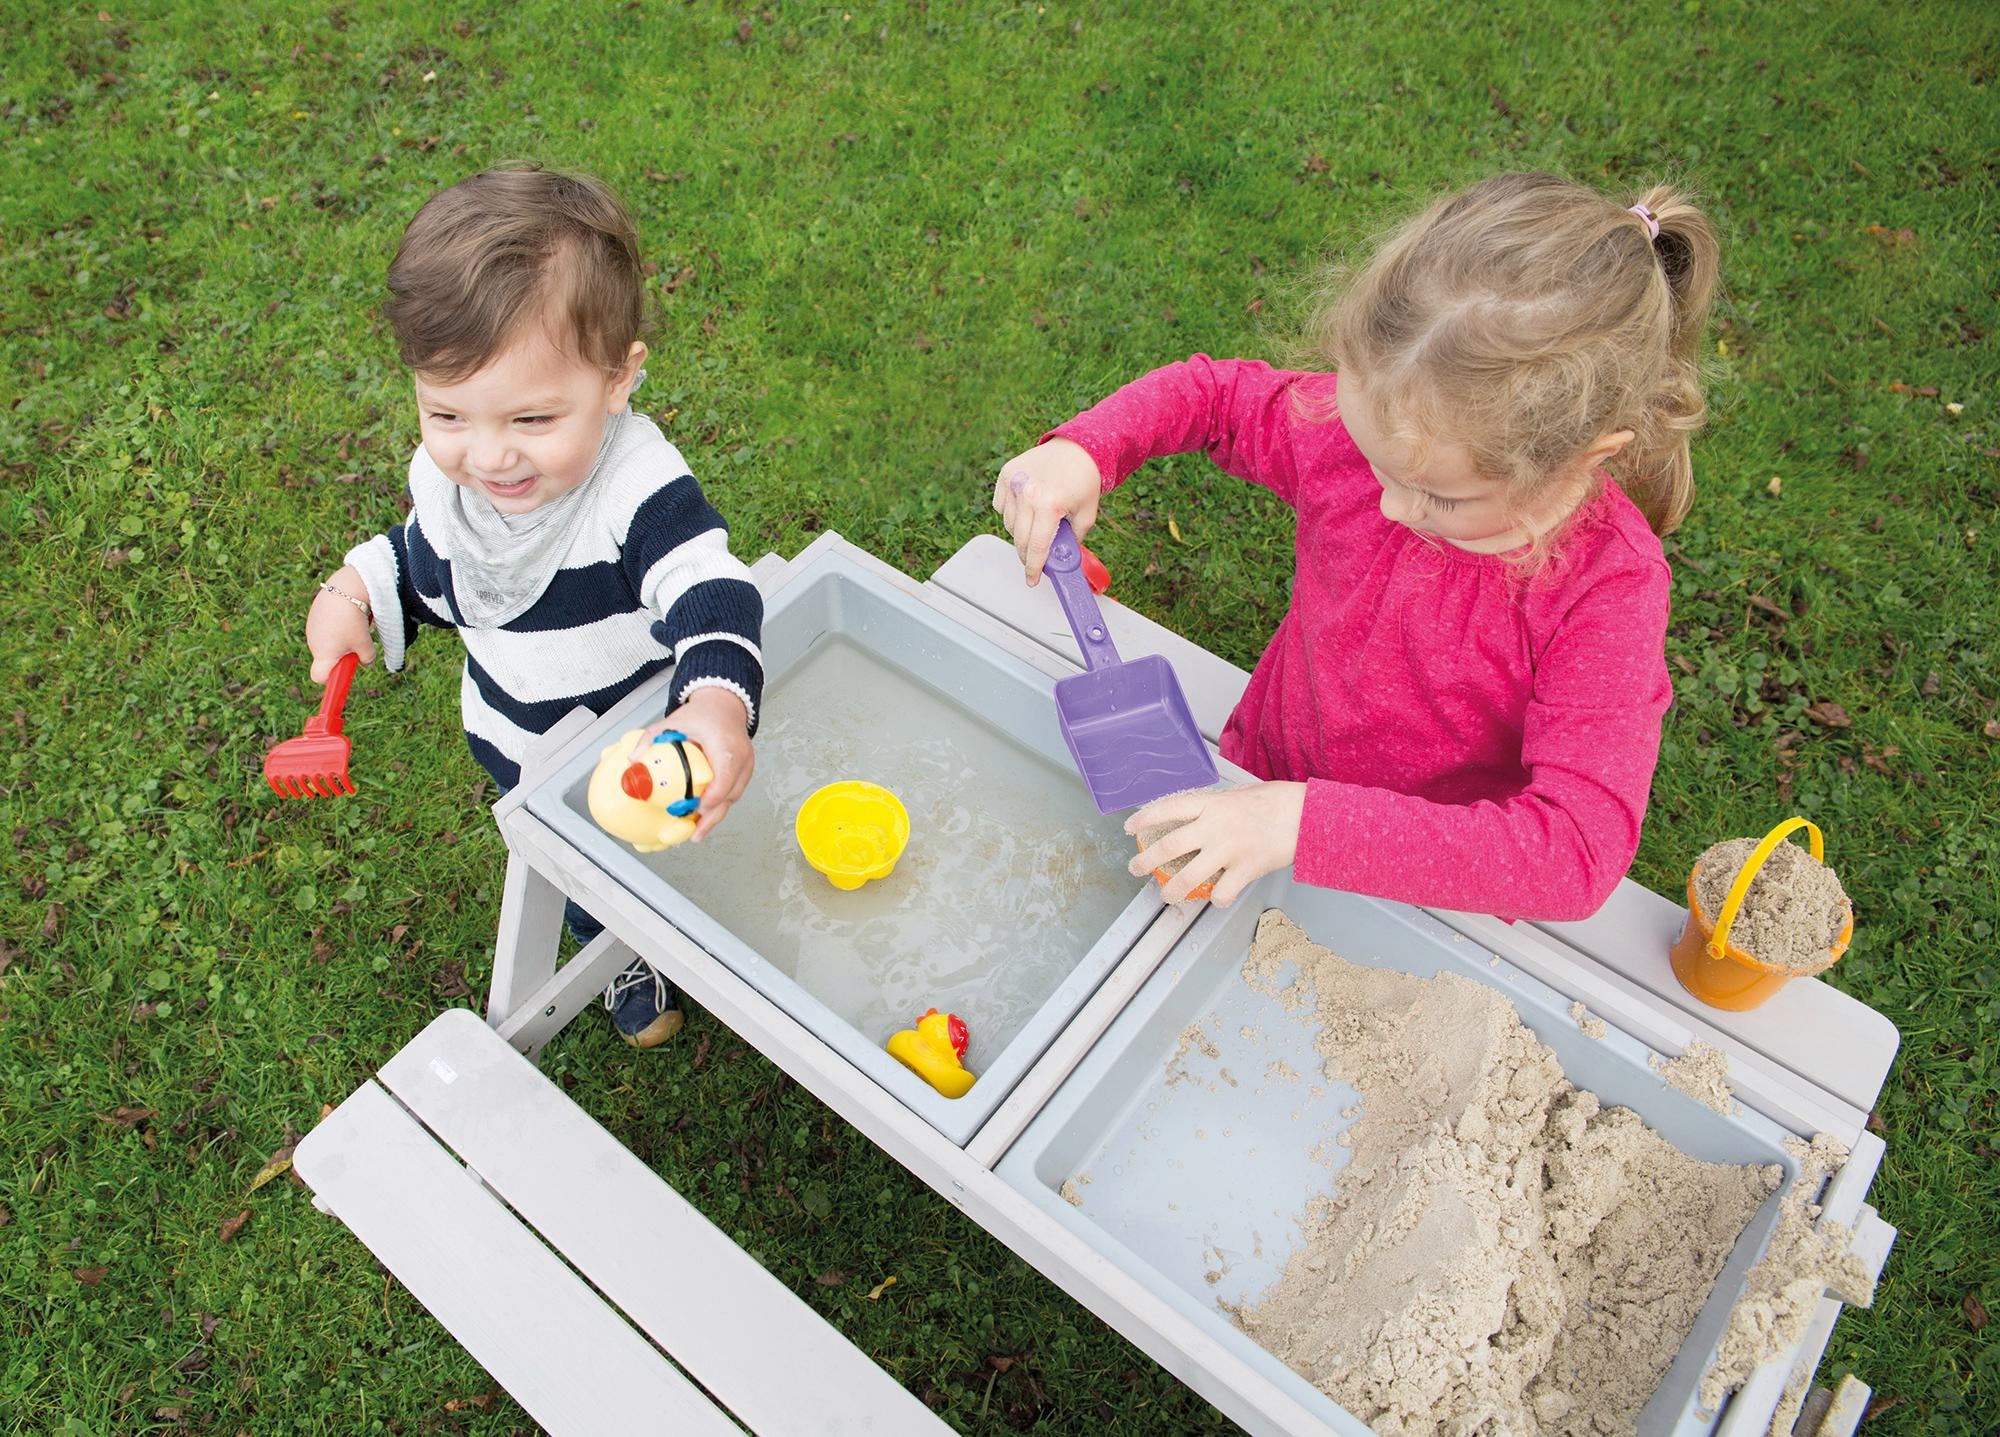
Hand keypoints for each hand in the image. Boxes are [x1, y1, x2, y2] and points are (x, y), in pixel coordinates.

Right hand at [306, 567, 375, 682]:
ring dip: (339, 638)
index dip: (331, 679)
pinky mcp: (314, 614)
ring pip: (327, 640)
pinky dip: (335, 624)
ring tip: (353, 625)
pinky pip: (325, 626)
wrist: (344, 589)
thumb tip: (366, 662)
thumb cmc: (354, 621)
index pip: (319, 677)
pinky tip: (346, 613)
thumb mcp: (365, 643)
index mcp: (324, 655)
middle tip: (357, 643)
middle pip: (326, 657)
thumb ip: (366, 658)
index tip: (343, 674)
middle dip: (341, 655)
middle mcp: (313, 643)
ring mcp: (312, 628)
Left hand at [631, 686, 753, 840]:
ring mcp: (745, 766)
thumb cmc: (704, 714)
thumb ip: (651, 737)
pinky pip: (733, 792)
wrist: (724, 707)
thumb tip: (633, 758)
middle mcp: (741, 756)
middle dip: (712, 817)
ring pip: (733, 797)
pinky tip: (704, 816)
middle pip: (731, 793)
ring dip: (715, 814)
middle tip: (695, 833)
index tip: (699, 808)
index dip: (714, 795)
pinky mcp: (744, 772)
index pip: (725, 774)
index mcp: (725, 744)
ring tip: (697, 830)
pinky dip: (719, 805)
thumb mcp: (674, 721)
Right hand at [992, 437, 1102, 585]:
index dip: (1034, 569)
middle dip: (1027, 555)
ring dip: (1021, 532)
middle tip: (1035, 561)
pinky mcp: (1005, 474)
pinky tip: (1026, 507)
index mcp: (1049, 505)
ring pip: (1009, 525)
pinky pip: (1001, 506)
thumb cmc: (1085, 480)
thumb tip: (1059, 559)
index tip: (1032, 580)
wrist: (1077, 447)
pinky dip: (1011, 513)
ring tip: (1037, 524)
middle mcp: (1027, 494)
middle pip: (1020, 540)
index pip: (1037, 547)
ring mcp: (1013, 483)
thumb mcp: (1087, 515)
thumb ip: (1072, 540)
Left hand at [1126, 781, 1306, 906]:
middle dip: (1146, 861)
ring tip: (1166, 895)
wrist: (1307, 815)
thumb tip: (1197, 813)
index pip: (1168, 809)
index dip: (1144, 819)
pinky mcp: (1246, 869)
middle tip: (1135, 869)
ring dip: (1172, 889)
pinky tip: (1217, 897)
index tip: (1130, 828)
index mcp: (1211, 803)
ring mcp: (1229, 849)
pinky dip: (1217, 898)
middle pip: (1169, 846)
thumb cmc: (1275, 801)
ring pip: (1188, 876)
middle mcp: (1215, 826)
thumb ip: (1215, 805)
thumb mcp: (1238, 794)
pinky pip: (1222, 892)